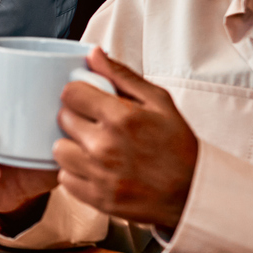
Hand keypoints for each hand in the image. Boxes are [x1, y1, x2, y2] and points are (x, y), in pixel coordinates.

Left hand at [54, 48, 200, 228]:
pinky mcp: (98, 199)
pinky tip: (94, 167)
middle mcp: (106, 146)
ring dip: (72, 145)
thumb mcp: (159, 102)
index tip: (88, 98)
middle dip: (76, 116)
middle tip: (95, 123)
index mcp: (122, 118)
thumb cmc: (178, 145)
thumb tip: (93, 54)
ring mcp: (100, 175)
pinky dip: (75, 172)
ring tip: (92, 146)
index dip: (78, 93)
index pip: (70, 93)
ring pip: (59, 149)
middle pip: (62, 118)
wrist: (193, 191)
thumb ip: (122, 76)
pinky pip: (65, 178)